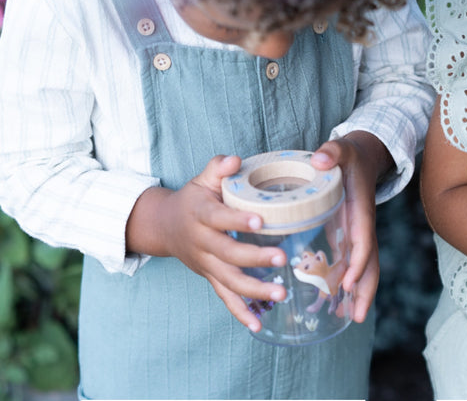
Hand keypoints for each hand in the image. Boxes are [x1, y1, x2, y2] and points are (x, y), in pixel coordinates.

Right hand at [127, 155, 287, 330]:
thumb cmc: (193, 198)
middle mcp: (202, 242)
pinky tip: (258, 325)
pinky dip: (240, 312)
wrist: (164, 225)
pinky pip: (224, 297)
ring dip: (255, 289)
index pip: (219, 218)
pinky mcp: (210, 277)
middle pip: (228, 253)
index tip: (260, 220)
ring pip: (229, 280)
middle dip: (256, 257)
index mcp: (201, 214)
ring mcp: (205, 263)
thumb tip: (235, 159)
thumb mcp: (202, 178)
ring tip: (281, 292)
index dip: (238, 220)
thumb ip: (218, 167)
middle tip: (283, 257)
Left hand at [310, 132, 388, 322]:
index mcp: (361, 210)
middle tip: (358, 317)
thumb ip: (332, 151)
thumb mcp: (342, 149)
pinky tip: (334, 302)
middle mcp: (362, 226)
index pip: (364, 240)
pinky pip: (350, 263)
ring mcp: (356, 233)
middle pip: (370, 263)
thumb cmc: (349, 155)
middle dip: (366, 290)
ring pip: (363, 268)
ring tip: (347, 318)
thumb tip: (320, 159)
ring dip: (358, 293)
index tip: (349, 283)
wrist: (362, 155)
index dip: (359, 262)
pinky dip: (346, 283)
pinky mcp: (348, 234)